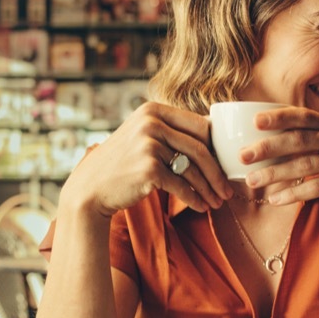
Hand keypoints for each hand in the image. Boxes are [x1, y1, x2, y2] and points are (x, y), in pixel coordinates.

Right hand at [60, 103, 231, 217]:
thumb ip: (171, 131)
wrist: (91, 188)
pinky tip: (201, 207)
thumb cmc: (123, 164)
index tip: (225, 167)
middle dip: (218, 174)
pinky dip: (194, 199)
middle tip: (228, 191)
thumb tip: (214, 132)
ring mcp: (148, 144)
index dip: (217, 149)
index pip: (200, 126)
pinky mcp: (148, 168)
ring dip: (209, 190)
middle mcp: (151, 122)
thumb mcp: (144, 137)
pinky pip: (181, 186)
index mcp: (153, 110)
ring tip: (217, 203)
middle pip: (201, 149)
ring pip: (193, 170)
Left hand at [241, 107, 318, 218]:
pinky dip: (294, 193)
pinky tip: (276, 199)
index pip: (304, 116)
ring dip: (275, 173)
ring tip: (252, 181)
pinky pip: (318, 187)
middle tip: (243, 156)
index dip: (280, 116)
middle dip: (268, 147)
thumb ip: (317, 140)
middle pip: (300, 139)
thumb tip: (275, 144)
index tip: (255, 120)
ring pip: (305, 164)